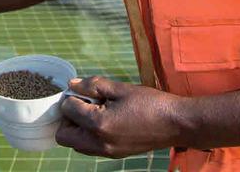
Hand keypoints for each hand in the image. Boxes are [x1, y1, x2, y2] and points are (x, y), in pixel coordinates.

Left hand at [55, 76, 187, 157]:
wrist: (176, 124)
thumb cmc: (150, 103)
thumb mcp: (120, 88)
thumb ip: (92, 85)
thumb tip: (71, 84)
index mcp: (99, 125)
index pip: (67, 110)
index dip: (71, 96)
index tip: (83, 90)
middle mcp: (99, 143)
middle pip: (63, 136)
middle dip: (68, 117)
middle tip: (83, 102)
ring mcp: (107, 152)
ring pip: (75, 144)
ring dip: (77, 127)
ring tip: (94, 111)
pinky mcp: (114, 154)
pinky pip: (89, 148)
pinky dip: (88, 135)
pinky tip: (104, 119)